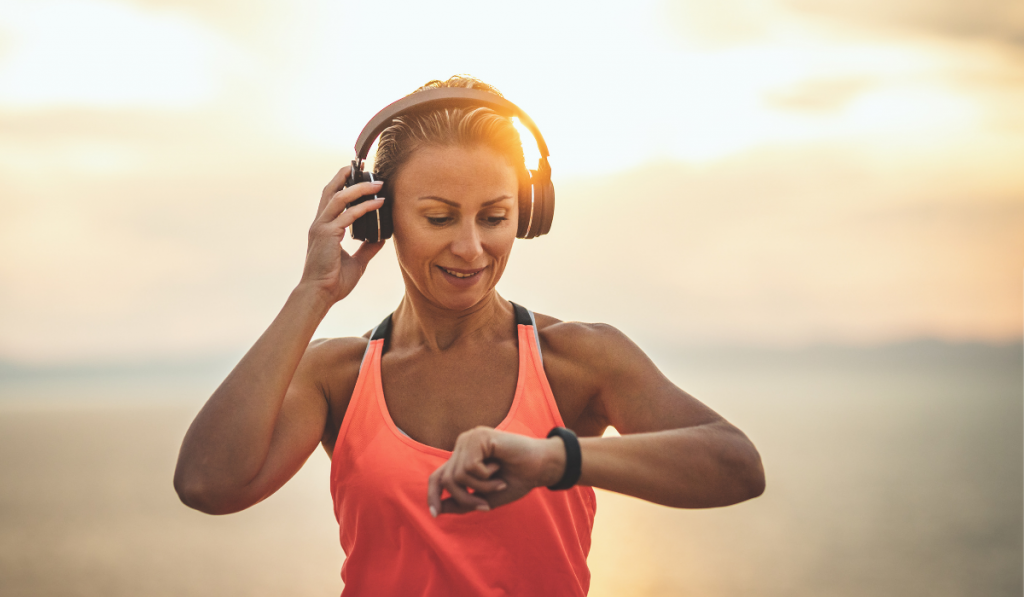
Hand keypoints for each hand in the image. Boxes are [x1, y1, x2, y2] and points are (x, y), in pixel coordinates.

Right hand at [300, 165, 385, 303]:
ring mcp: (321, 228)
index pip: (331, 198)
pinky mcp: (327, 235)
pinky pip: (348, 215)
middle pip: (330, 190)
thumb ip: (367, 247)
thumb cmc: (334, 281)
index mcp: (324, 228)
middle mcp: (320, 224)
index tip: (357, 173)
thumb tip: (381, 238)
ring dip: (360, 188)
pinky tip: (379, 203)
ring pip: (339, 198)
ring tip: (378, 183)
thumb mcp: (357, 261)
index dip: (342, 183)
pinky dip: (365, 207)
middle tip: (364, 165)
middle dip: (346, 175)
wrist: (320, 295)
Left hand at [427, 427, 565, 516]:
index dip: (433, 495)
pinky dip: (485, 477)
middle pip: (447, 480)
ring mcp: (469, 439)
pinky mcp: (478, 437)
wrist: (541, 467)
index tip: (434, 515)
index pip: (438, 476)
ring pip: (457, 476)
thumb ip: (463, 502)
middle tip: (486, 506)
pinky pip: (469, 467)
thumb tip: (438, 509)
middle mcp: (463, 445)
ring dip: (481, 488)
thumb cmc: (517, 479)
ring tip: (499, 483)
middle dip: (466, 499)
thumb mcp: (486, 497)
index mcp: (463, 457)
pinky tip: (499, 468)